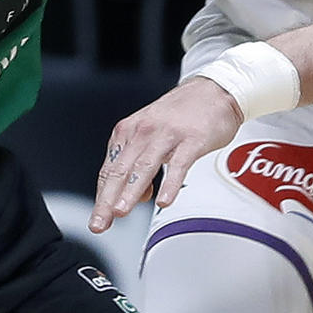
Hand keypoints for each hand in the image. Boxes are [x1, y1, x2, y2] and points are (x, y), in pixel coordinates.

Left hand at [90, 76, 240, 231]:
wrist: (213, 90)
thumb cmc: (181, 115)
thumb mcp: (152, 135)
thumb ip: (140, 165)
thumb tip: (138, 195)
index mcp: (129, 132)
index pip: (110, 170)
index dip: (102, 196)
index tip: (99, 218)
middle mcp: (143, 132)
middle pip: (121, 171)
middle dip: (107, 200)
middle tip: (100, 223)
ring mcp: (167, 135)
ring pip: (144, 167)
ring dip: (130, 192)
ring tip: (121, 211)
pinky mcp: (191, 139)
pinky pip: (178, 165)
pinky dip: (169, 184)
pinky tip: (163, 200)